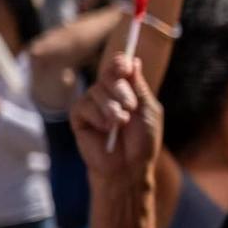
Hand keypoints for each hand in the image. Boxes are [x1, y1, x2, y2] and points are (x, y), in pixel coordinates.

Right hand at [70, 53, 160, 180]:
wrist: (129, 167)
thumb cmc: (142, 141)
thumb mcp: (148, 111)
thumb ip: (139, 87)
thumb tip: (133, 61)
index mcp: (127, 89)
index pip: (120, 67)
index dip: (120, 62)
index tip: (125, 65)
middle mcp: (108, 93)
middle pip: (109, 75)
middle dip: (121, 89)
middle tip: (130, 106)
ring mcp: (92, 104)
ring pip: (97, 91)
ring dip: (112, 107)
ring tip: (121, 123)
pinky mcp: (79, 117)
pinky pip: (84, 106)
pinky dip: (98, 117)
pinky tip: (106, 129)